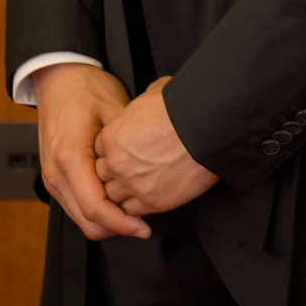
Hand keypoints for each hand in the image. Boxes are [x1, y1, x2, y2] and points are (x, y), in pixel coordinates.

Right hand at [32, 62, 149, 240]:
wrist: (59, 77)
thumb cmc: (87, 89)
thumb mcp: (115, 111)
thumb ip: (126, 146)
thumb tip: (151, 172)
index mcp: (69, 157)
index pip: (95, 208)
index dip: (123, 224)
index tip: (144, 227)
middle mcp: (56, 173)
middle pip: (87, 222)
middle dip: (118, 228)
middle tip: (145, 225)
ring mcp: (52, 177)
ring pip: (81, 218)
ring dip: (108, 222)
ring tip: (135, 213)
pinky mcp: (54, 177)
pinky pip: (76, 206)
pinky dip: (97, 211)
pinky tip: (118, 200)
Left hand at [94, 76, 218, 216]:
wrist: (206, 127)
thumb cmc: (183, 107)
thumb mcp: (153, 93)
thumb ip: (139, 107)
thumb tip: (146, 105)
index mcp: (113, 136)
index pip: (98, 152)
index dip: (111, 152)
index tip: (123, 153)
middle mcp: (117, 163)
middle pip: (102, 176)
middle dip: (115, 173)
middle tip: (131, 169)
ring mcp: (133, 185)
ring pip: (114, 197)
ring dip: (125, 192)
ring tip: (141, 184)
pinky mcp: (153, 202)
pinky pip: (133, 211)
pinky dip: (139, 205)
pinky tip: (150, 194)